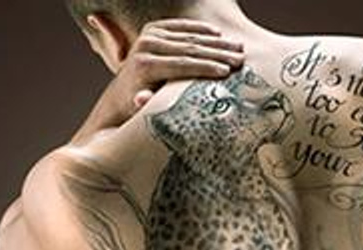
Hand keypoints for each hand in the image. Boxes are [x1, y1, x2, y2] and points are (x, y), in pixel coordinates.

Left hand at [114, 18, 245, 114]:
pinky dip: (201, 29)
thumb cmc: (141, 108)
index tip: (227, 71)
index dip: (206, 67)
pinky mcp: (153, 29)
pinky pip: (181, 26)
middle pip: (189, 49)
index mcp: (145, 66)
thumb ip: (144, 104)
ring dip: (216, 42)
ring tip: (239, 48)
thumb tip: (142, 99)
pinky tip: (219, 34)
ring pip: (189, 36)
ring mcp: (149, 35)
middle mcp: (145, 46)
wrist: (122, 94)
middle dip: (218, 54)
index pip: (183, 64)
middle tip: (240, 59)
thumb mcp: (141, 110)